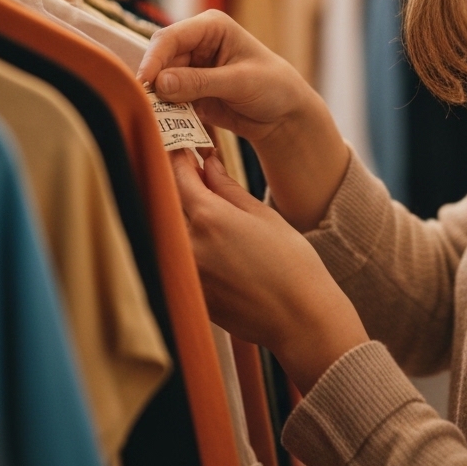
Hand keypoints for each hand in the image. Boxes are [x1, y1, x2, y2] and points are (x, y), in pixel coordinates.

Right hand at [139, 10, 310, 143]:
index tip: (145, 82)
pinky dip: (164, 112)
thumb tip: (161, 83)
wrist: (283, 114)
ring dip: (157, 100)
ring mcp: (189, 69)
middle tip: (148, 106)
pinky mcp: (187, 93)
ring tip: (156, 118)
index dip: (154, 58)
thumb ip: (200, 82)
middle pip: (160, 60)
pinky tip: (164, 125)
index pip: (171, 37)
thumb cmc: (272, 86)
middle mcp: (195, 44)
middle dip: (153, 82)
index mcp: (210, 27)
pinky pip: (166, 101)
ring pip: (159, 83)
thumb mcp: (241, 82)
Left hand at [172, 149, 367, 394]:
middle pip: (166, 203)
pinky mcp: (189, 294)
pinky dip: (185, 246)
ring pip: (169, 232)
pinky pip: (176, 260)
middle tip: (189, 174)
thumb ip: (227, 187)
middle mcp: (188, 245)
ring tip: (200, 210)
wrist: (300, 318)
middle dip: (175, 185)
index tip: (180, 147)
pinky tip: (208, 244)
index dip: (178, 157)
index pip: (177, 176)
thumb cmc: (291, 263)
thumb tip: (206, 163)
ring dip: (178, 216)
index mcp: (208, 218)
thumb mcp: (262, 215)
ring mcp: (185, 273)